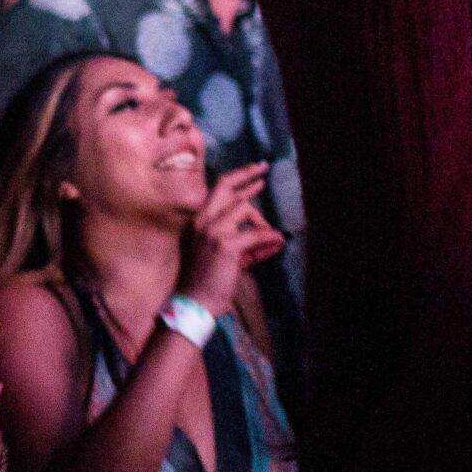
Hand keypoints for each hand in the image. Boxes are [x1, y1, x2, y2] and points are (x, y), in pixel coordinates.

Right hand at [178, 163, 285, 315]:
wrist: (194, 303)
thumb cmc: (205, 281)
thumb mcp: (224, 256)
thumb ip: (247, 244)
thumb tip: (274, 236)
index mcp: (196, 221)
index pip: (216, 191)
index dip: (238, 179)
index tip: (255, 174)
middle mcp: (201, 221)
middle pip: (224, 186)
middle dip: (246, 174)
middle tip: (263, 168)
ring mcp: (212, 231)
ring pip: (244, 209)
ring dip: (261, 222)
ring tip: (272, 235)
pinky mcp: (225, 244)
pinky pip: (255, 235)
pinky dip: (269, 238)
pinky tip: (278, 241)